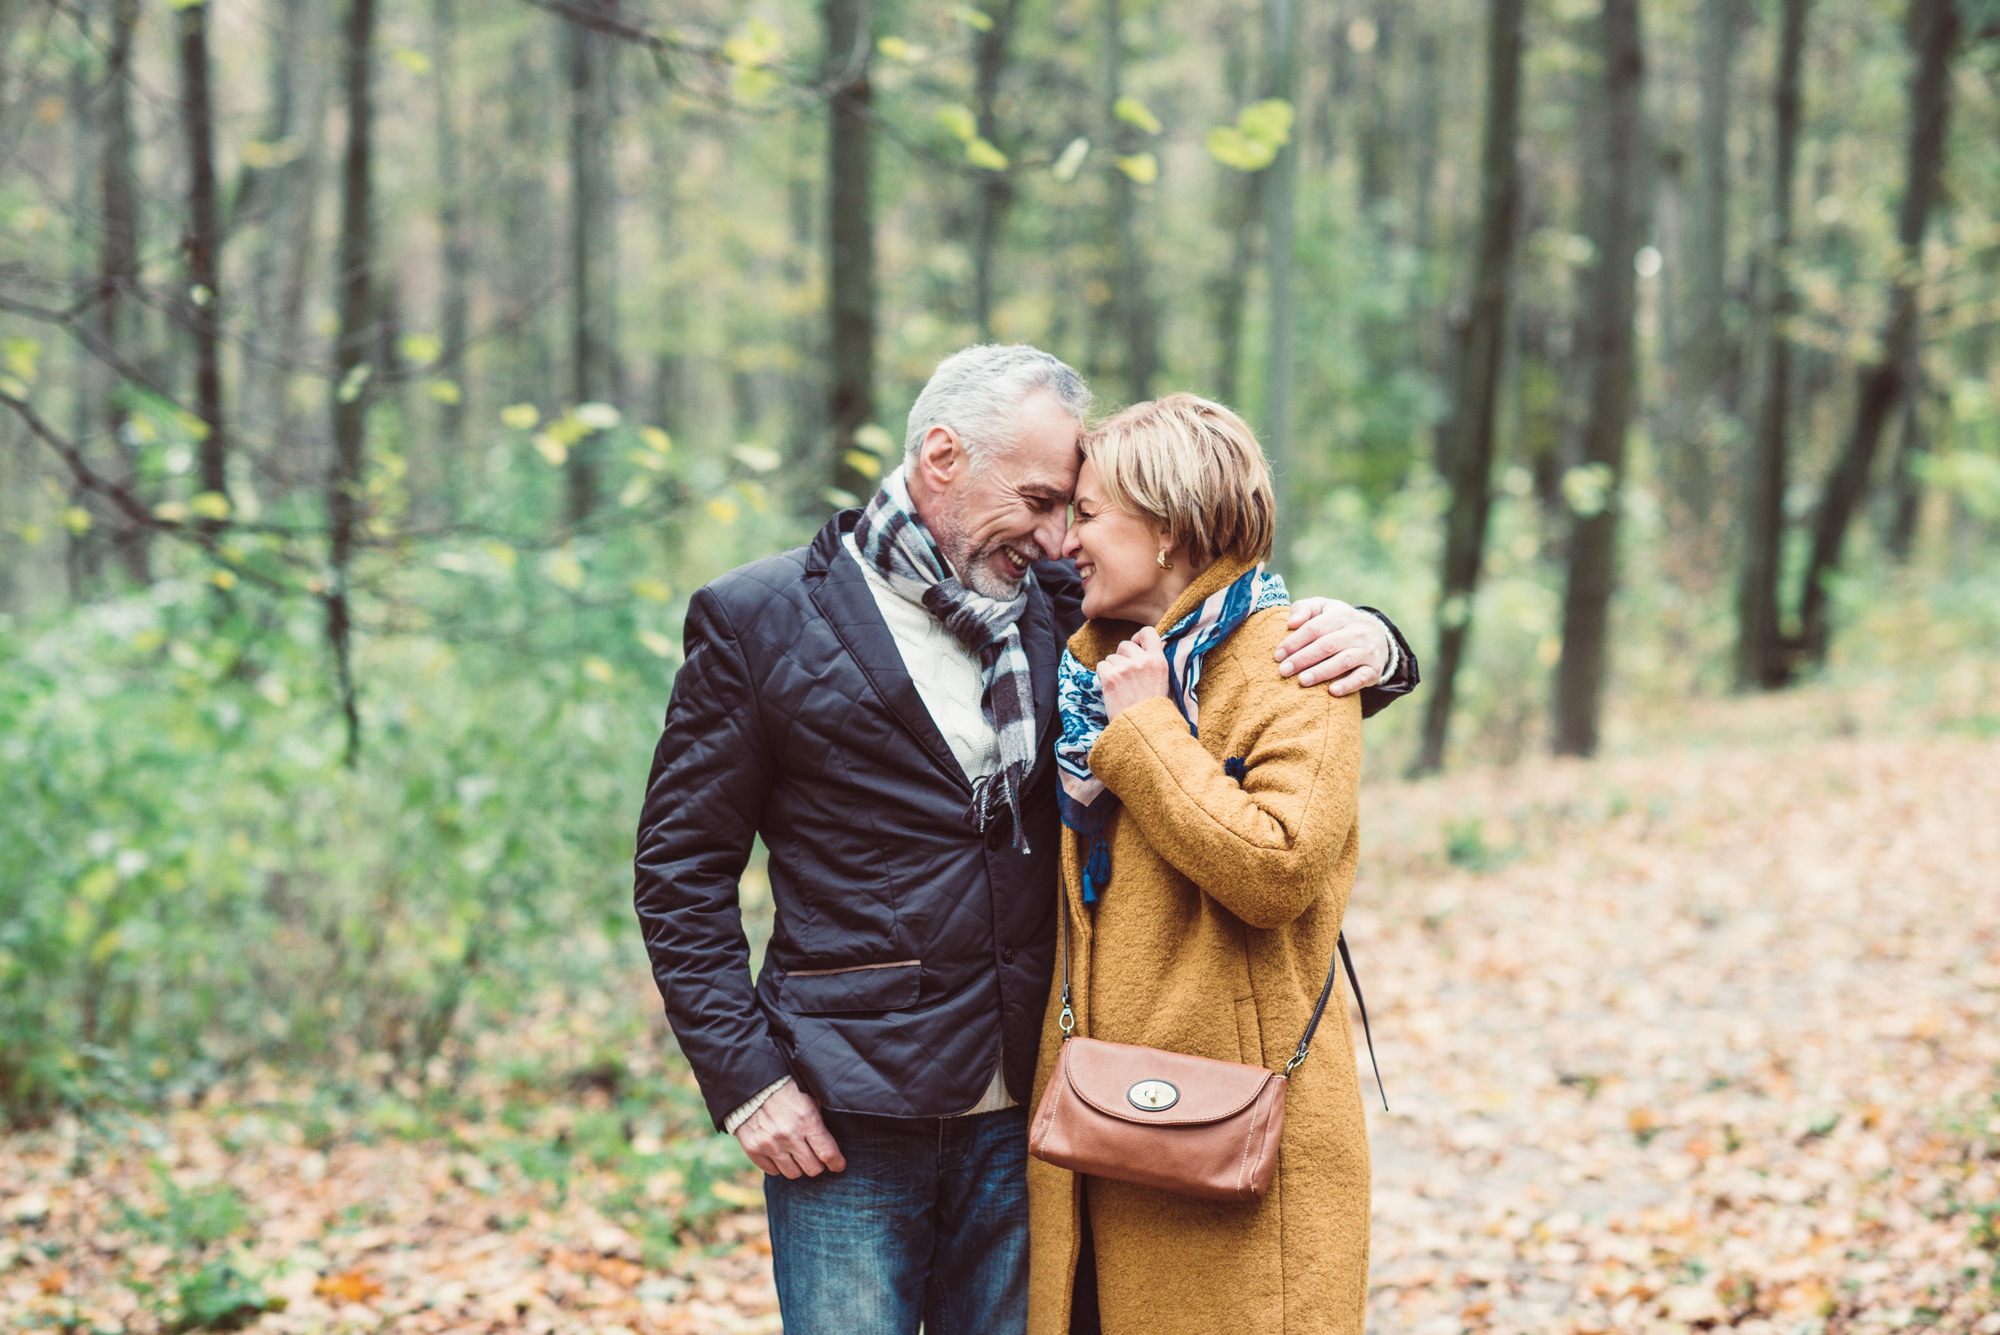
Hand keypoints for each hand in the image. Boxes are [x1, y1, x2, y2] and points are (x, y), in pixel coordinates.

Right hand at [734, 1081, 845, 1178]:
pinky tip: (780, 1152)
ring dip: (798, 1166)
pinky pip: (773, 1171)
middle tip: (815, 1156)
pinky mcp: (753, 1149)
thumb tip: (832, 1142)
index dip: (837, 1163)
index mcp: (807, 1120)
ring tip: (796, 1154)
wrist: (752, 1085)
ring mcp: (770, 1144)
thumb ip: (820, 1120)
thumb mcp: (810, 1098)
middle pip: (813, 1169)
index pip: (828, 1153)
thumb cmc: (787, 1089)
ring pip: (793, 1173)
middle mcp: (789, 1136)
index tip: (838, 1165)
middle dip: (818, 1164)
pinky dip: (778, 1165)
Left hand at [1098, 626, 1170, 720]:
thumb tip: (1141, 647)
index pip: (1148, 631)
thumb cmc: (1152, 707)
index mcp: (1159, 660)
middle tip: (1125, 676)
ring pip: (1111, 657)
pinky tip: (1112, 689)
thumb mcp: (1163, 680)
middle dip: (1122, 657)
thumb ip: (1153, 662)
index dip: (1138, 637)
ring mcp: (1126, 668)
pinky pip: (1101, 666)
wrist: (1143, 728)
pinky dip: (1103, 676)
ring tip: (1121, 686)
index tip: (1136, 647)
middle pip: (1124, 644)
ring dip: (1112, 669)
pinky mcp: (1111, 677)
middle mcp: (1143, 661)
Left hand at [1274, 599, 1389, 695]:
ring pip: (1343, 661)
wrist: (1378, 634)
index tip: (1278, 655)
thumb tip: (1290, 623)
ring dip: (1321, 672)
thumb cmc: (1339, 622)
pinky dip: (1347, 685)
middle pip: (1327, 645)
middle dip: (1303, 658)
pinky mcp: (1373, 669)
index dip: (1295, 642)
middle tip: (1284, 671)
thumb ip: (1304, 608)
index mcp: (1341, 614)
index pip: (1315, 627)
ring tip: (1302, 681)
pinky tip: (1332, 691)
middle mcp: (1356, 631)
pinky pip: (1361, 678)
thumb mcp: (1324, 608)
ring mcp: (1367, 650)